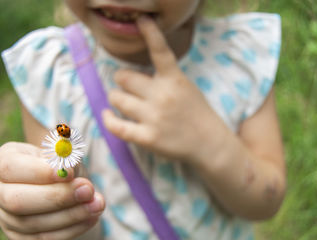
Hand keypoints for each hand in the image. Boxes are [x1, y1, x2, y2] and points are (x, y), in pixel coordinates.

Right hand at [0, 142, 104, 239]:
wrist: (59, 187)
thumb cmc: (59, 164)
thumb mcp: (63, 153)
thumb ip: (66, 157)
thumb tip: (70, 169)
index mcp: (3, 162)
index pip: (10, 168)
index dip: (40, 173)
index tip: (70, 173)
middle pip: (17, 201)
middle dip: (57, 197)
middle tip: (88, 190)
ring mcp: (6, 219)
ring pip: (33, 224)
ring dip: (71, 215)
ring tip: (98, 204)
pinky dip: (71, 230)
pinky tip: (91, 218)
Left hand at [103, 16, 225, 161]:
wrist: (209, 143)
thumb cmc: (197, 114)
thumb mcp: (186, 87)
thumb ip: (165, 78)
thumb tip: (135, 75)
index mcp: (174, 79)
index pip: (160, 51)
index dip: (150, 33)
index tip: (141, 19)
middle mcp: (162, 95)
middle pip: (124, 77)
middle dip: (121, 79)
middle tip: (125, 85)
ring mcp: (154, 117)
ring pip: (117, 98)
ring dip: (116, 98)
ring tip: (121, 101)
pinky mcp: (147, 137)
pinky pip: (117, 126)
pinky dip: (108, 119)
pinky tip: (107, 114)